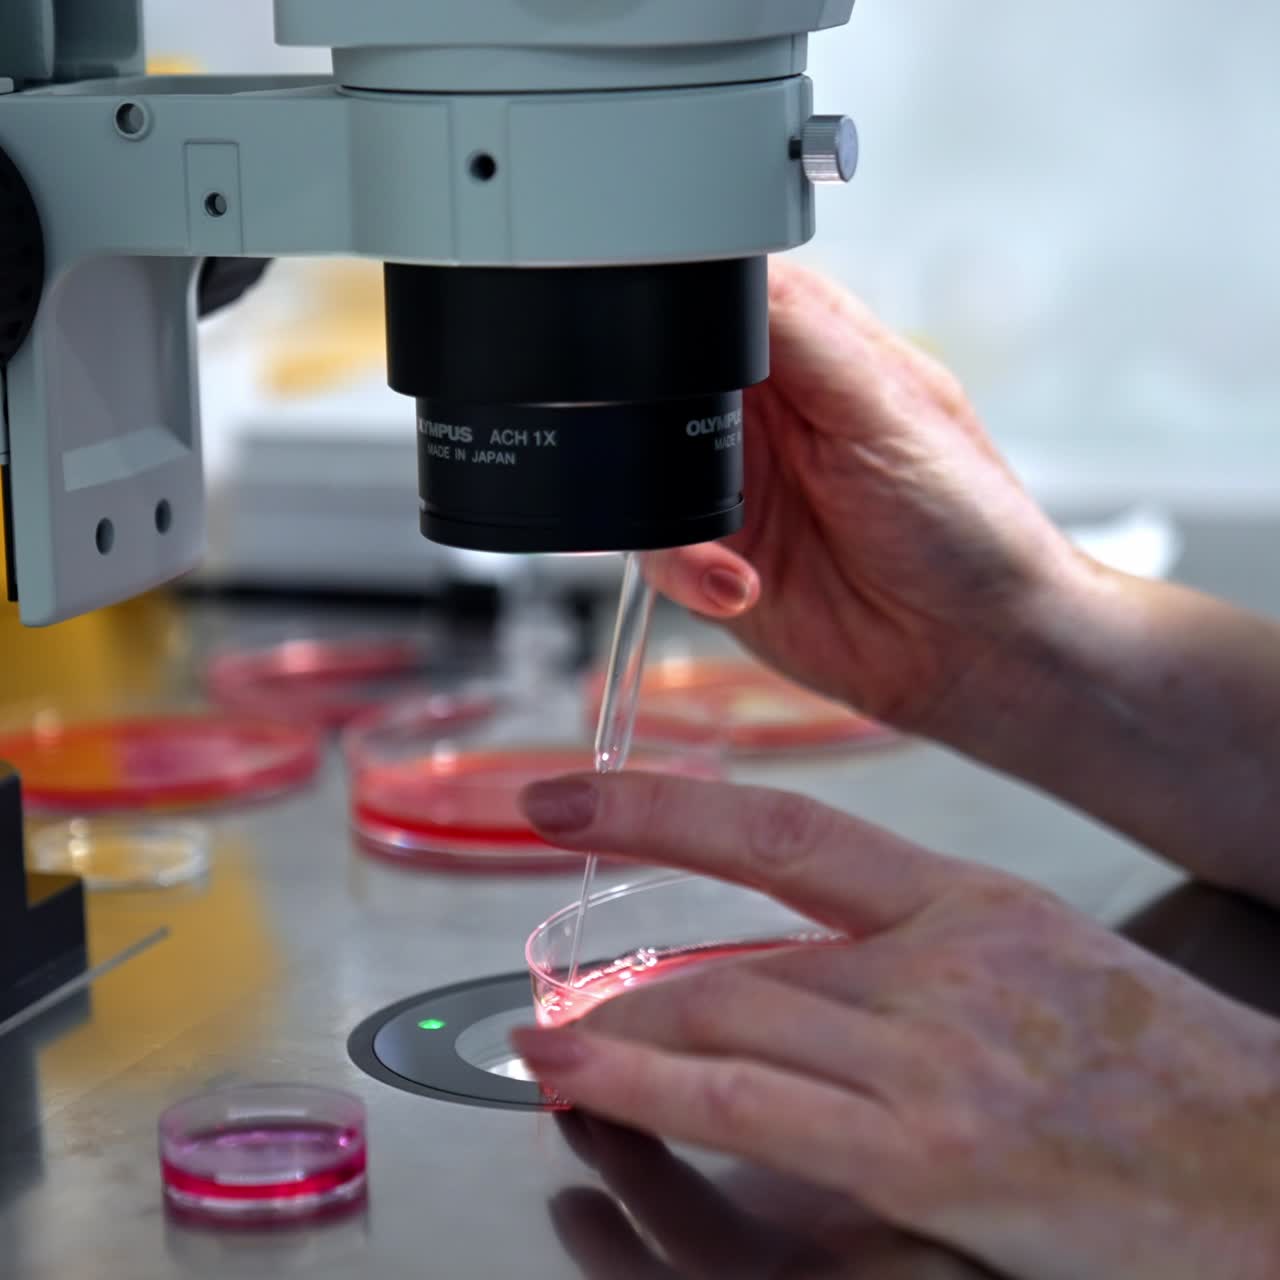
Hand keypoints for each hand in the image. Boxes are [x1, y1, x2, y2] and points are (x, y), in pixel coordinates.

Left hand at [514, 773, 1279, 1279]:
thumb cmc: (1165, 1065)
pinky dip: (651, 1087)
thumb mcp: (1039, 956)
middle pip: (733, 950)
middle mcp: (934, 964)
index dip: (660, 808)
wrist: (1275, 1167)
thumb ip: (918, 947)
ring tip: (549, 1043)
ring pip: (727, 1014)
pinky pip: (750, 1104)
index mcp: (963, 901)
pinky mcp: (927, 1151)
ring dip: (620, 1033)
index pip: (779, 827)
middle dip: (629, 980)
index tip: (568, 797)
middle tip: (561, 995)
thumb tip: (809, 955)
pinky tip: (587, 1081)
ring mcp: (928, 1056)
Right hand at [645, 260, 1082, 731]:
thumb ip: (801, 333)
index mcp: (805, 356)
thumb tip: (721, 258)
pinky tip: (737, 583)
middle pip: (660, 386)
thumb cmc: (966, 522)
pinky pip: (657, 553)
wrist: (969, 647)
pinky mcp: (715, 559)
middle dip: (654, 418)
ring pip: (642, 471)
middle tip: (698, 457)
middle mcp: (762, 419)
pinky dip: (683, 569)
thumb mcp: (886, 404)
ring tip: (726, 542)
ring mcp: (734, 490)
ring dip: (667, 510)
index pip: (718, 299)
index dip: (680, 309)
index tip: (661, 337)